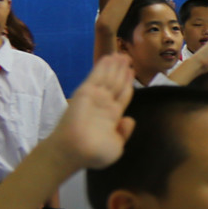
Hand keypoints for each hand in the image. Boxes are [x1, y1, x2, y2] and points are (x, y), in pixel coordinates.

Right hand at [47, 55, 136, 170]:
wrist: (75, 152)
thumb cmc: (94, 153)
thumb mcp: (117, 147)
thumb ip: (124, 133)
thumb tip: (130, 120)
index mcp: (112, 117)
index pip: (122, 95)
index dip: (128, 83)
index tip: (132, 72)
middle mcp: (104, 105)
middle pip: (116, 83)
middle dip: (122, 71)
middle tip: (128, 58)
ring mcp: (95, 98)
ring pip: (109, 77)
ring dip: (115, 66)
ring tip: (122, 54)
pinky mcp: (85, 92)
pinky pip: (96, 76)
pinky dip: (103, 66)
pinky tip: (110, 57)